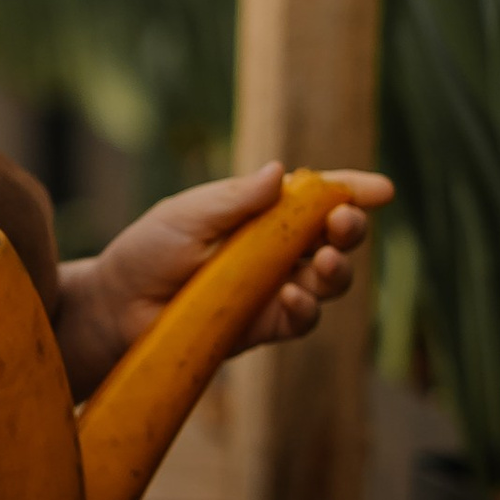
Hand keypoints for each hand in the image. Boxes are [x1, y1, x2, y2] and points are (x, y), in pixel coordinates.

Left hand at [59, 161, 389, 394]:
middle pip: (334, 238)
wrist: (116, 308)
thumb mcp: (189, 214)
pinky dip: (307, 308)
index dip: (353, 190)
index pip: (317, 196)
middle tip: (346, 222)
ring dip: (339, 270)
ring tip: (327, 263)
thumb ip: (236, 199)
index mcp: (264, 211)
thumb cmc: (148, 251)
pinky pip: (302, 319)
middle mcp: (277, 249)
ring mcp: (275, 288)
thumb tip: (280, 173)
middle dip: (351, 228)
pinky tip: (293, 296)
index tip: (383, 190)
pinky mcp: (264, 326)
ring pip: (329, 282)